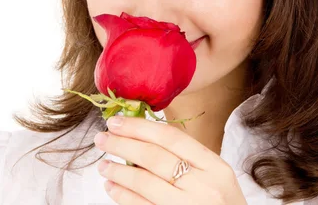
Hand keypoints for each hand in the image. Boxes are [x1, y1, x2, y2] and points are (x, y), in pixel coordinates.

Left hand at [93, 115, 247, 204]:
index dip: (139, 127)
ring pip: (143, 182)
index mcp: (214, 166)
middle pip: (153, 157)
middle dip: (122, 145)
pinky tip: (112, 188)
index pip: (171, 137)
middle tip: (101, 138)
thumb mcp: (216, 177)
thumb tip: (141, 138)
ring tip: (103, 165)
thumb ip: (187, 158)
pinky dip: (122, 196)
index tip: (117, 122)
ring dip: (117, 172)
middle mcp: (203, 186)